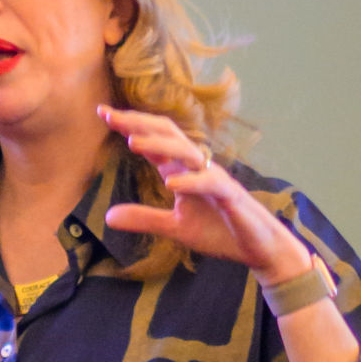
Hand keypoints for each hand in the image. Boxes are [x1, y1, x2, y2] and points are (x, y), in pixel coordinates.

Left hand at [99, 110, 311, 287]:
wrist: (257, 248)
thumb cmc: (220, 231)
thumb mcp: (174, 227)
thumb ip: (144, 218)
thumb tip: (107, 217)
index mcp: (182, 171)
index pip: (154, 141)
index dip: (130, 126)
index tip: (103, 113)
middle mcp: (198, 167)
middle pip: (168, 135)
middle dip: (139, 123)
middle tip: (110, 115)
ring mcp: (215, 179)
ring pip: (187, 152)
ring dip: (160, 145)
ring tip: (133, 142)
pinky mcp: (230, 196)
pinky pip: (210, 183)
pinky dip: (191, 181)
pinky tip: (170, 184)